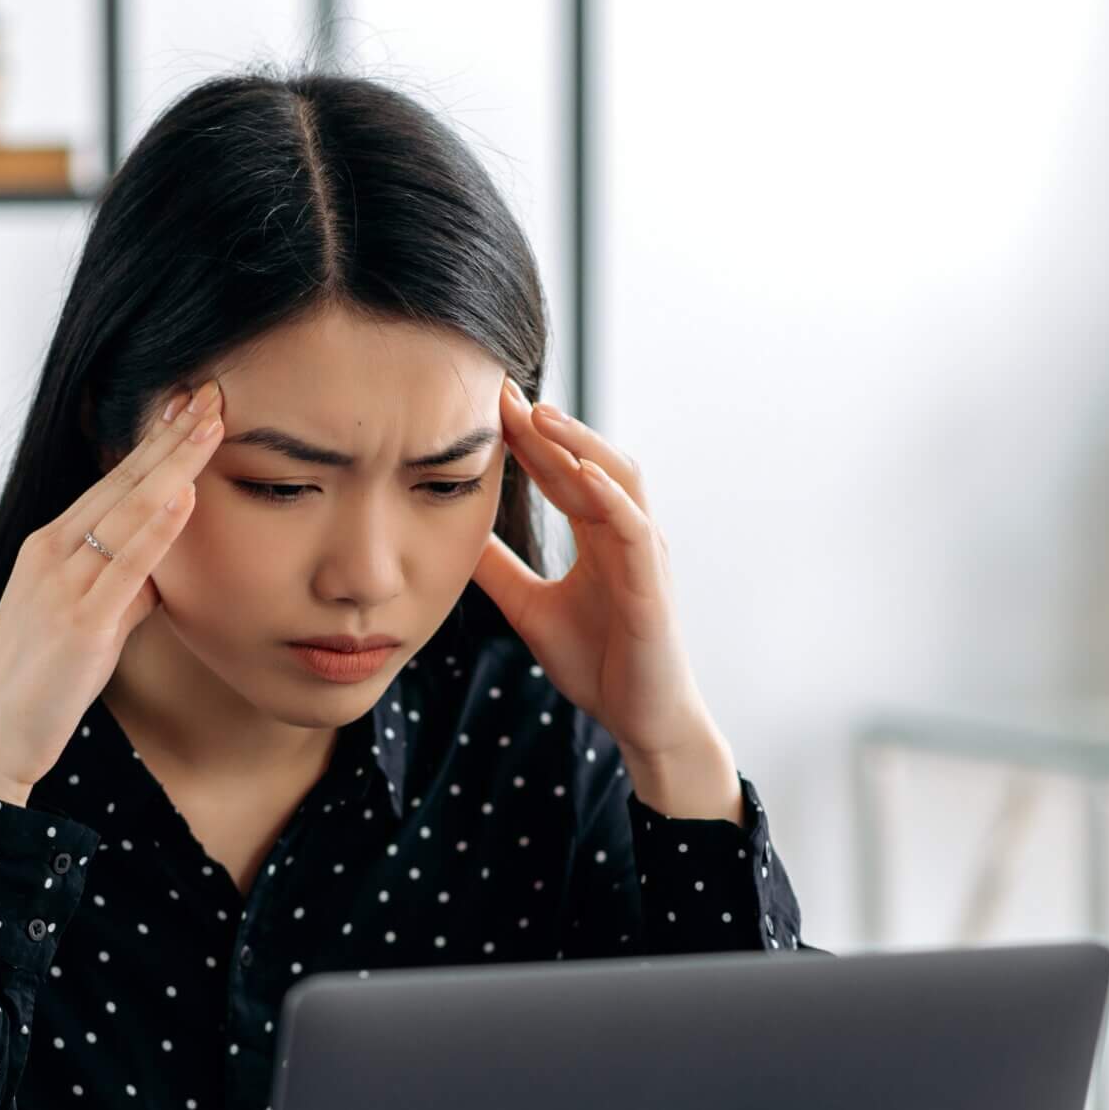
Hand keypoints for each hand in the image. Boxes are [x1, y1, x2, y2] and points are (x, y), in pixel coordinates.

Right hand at [0, 380, 223, 804]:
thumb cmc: (42, 685)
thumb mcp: (89, 624)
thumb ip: (123, 591)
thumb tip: (160, 574)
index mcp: (48, 548)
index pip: (111, 482)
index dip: (153, 444)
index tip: (190, 407)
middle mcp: (50, 553)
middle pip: (120, 481)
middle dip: (168, 435)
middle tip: (210, 391)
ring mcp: (62, 585)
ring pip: (126, 509)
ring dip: (172, 462)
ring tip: (210, 422)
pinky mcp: (79, 623)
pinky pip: (125, 564)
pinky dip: (157, 526)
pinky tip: (185, 493)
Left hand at [471, 378, 722, 766]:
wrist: (640, 718)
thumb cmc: (599, 664)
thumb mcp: (529, 609)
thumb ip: (499, 571)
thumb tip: (454, 536)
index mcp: (598, 535)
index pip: (561, 471)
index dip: (527, 438)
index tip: (487, 405)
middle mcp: (625, 532)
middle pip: (587, 459)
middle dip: (546, 425)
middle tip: (501, 391)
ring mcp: (644, 552)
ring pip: (619, 476)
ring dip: (581, 443)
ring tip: (540, 416)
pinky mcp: (653, 580)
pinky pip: (636, 525)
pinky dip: (612, 495)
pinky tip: (583, 474)